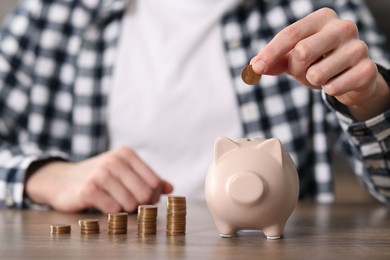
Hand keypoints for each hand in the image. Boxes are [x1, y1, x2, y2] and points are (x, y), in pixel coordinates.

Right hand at [25, 147, 172, 212]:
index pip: (155, 182)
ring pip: (131, 203)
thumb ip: (148, 180)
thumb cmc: (99, 177)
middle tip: (129, 204)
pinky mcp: (89, 189)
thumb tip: (170, 188)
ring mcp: (101, 174)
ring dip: (124, 209)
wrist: (62, 180)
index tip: (143, 199)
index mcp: (127, 154)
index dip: (152, 196)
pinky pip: (113, 209)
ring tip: (114, 202)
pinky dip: (110, 212)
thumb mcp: (124, 173)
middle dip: (140, 204)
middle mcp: (115, 160)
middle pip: (145, 194)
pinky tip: (102, 204)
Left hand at [250, 8, 389, 119]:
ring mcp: (358, 47)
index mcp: (322, 18)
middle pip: (302, 51)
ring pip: (317, 73)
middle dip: (296, 69)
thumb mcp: (294, 59)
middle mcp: (343, 27)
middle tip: (304, 72)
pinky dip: (329, 90)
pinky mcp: (368, 69)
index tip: (257, 68)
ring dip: (313, 81)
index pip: (290, 33)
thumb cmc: (320, 62)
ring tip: (323, 76)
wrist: (352, 78)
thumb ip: (275, 61)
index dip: (271, 52)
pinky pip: (333, 88)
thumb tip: (254, 67)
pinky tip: (338, 82)